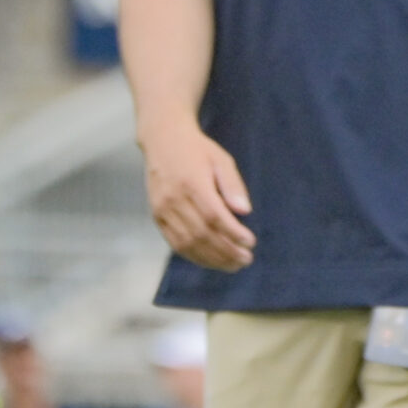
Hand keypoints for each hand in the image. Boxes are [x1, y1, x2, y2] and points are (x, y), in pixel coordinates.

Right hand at [140, 119, 254, 270]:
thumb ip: (233, 185)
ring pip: (187, 243)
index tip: (251, 242)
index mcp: (192, 184)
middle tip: (246, 259)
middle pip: (201, 234)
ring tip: (233, 265)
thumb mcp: (221, 160)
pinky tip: (211, 261)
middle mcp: (173, 200)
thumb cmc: (198, 150)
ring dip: (211, 259)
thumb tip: (244, 212)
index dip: (232, 233)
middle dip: (225, 251)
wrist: (163, 141)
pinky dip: (194, 255)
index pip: (214, 216)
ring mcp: (162, 210)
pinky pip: (174, 243)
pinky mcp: (157, 217)